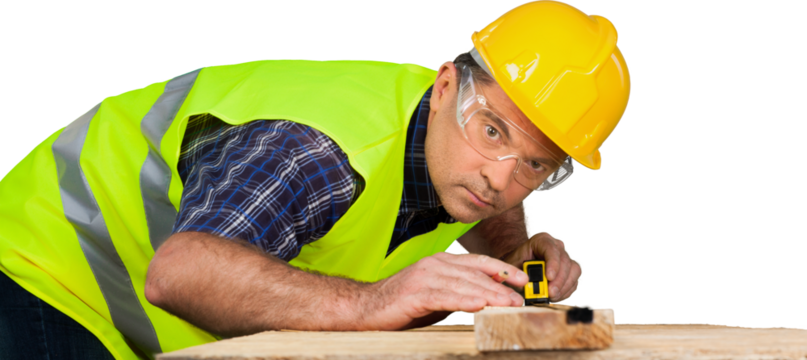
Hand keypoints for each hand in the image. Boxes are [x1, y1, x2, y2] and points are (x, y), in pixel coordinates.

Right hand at [361, 252, 528, 330]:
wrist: (365, 308)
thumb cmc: (402, 304)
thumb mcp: (437, 295)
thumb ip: (460, 293)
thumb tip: (490, 300)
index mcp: (441, 261)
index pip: (479, 262)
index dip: (503, 270)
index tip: (523, 280)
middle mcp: (435, 264)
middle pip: (476, 273)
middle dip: (502, 286)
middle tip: (521, 299)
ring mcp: (424, 277)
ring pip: (465, 284)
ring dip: (490, 295)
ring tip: (509, 304)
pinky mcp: (415, 294)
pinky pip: (445, 297)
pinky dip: (465, 300)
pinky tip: (480, 305)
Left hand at [500, 231, 582, 302]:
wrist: (521, 266)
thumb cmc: (516, 264)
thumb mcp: (513, 267)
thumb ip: (519, 274)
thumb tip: (528, 285)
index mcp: (541, 240)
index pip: (551, 249)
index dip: (552, 263)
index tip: (549, 277)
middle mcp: (557, 246)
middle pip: (565, 261)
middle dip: (559, 280)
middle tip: (550, 293)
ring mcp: (566, 257)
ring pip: (574, 271)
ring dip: (564, 287)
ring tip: (552, 297)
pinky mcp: (571, 270)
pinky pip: (575, 281)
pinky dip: (567, 291)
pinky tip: (556, 297)